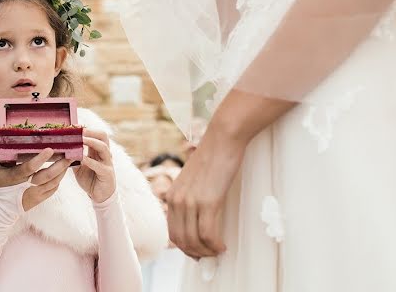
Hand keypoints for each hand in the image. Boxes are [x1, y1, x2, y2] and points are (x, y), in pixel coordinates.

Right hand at [0, 135, 71, 210]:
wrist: (0, 209)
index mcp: (17, 177)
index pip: (30, 167)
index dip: (40, 158)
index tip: (50, 149)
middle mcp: (28, 186)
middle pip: (48, 176)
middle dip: (60, 165)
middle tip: (69, 155)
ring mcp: (35, 194)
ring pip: (54, 183)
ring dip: (63, 171)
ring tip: (69, 160)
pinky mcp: (39, 199)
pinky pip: (53, 189)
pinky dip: (59, 180)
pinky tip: (62, 172)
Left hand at [73, 129, 116, 203]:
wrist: (99, 196)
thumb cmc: (90, 179)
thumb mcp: (79, 166)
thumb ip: (73, 157)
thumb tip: (61, 149)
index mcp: (98, 150)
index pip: (95, 134)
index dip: (86, 129)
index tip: (74, 126)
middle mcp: (104, 154)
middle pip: (103, 136)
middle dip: (91, 132)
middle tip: (79, 130)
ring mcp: (107, 163)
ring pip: (103, 147)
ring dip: (91, 142)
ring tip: (81, 140)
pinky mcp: (107, 173)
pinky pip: (99, 165)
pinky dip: (90, 161)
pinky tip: (81, 159)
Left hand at [165, 128, 244, 258]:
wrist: (222, 139)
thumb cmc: (213, 157)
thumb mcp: (193, 179)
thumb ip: (190, 197)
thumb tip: (197, 218)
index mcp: (171, 195)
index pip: (172, 231)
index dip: (184, 246)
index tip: (197, 251)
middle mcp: (177, 200)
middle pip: (181, 240)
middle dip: (195, 253)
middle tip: (209, 256)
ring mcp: (191, 201)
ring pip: (194, 240)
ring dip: (207, 252)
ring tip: (218, 251)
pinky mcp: (208, 201)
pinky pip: (208, 234)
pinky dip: (215, 245)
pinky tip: (223, 246)